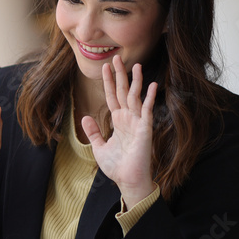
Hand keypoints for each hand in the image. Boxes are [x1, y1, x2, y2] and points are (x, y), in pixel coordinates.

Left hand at [81, 55, 157, 208]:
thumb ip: (93, 132)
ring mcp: (137, 122)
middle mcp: (128, 118)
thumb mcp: (99, 147)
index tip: (104, 67)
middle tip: (116, 58)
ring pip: (135, 97)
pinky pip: (147, 110)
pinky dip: (149, 98)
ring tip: (135, 65)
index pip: (112, 97)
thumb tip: (85, 117)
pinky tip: (152, 85)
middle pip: (123, 92)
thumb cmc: (116, 166)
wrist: (128, 180)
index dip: (109, 82)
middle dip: (120, 76)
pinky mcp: (145, 129)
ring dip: (135, 81)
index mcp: (118, 121)